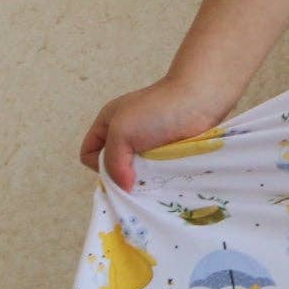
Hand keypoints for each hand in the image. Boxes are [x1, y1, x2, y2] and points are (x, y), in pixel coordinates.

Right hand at [81, 77, 235, 192]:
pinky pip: (157, 175)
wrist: (200, 101)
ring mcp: (148, 146)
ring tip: (155, 179)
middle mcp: (126, 135)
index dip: (98, 164)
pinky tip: (167, 179)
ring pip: (136, 174)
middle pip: (113, 167)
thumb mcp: (121, 131)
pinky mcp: (168, 155)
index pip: (89, 154)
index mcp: (108, 124)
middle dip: (123, 176)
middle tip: (138, 177)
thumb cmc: (157, 111)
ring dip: (144, 180)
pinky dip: (160, 180)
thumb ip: (112, 161)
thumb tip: (124, 186)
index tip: (118, 166)